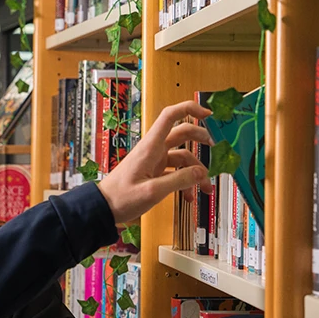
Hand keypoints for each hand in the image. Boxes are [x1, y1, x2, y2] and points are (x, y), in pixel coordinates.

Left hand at [99, 100, 211, 223]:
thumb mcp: (152, 191)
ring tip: (205, 188)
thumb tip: (200, 172)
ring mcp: (154, 161)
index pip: (170, 116)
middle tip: (215, 148)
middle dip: (200, 139)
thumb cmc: (121, 198)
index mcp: (151, 147)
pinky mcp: (154, 173)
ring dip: (196, 171)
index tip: (207, 113)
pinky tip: (188, 196)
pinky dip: (185, 182)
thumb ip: (178, 181)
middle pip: (182, 134)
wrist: (104, 208)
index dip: (189, 109)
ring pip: (182, 157)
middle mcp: (154, 150)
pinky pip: (176, 173)